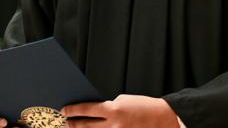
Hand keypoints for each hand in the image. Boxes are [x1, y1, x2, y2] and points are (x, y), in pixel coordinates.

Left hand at [62, 94, 179, 127]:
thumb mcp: (124, 102)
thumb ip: (108, 108)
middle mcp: (114, 125)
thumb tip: (93, 113)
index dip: (73, 110)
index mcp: (114, 110)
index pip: (87, 109)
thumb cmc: (143, 107)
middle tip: (64, 122)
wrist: (163, 119)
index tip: (64, 110)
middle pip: (86, 126)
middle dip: (73, 124)